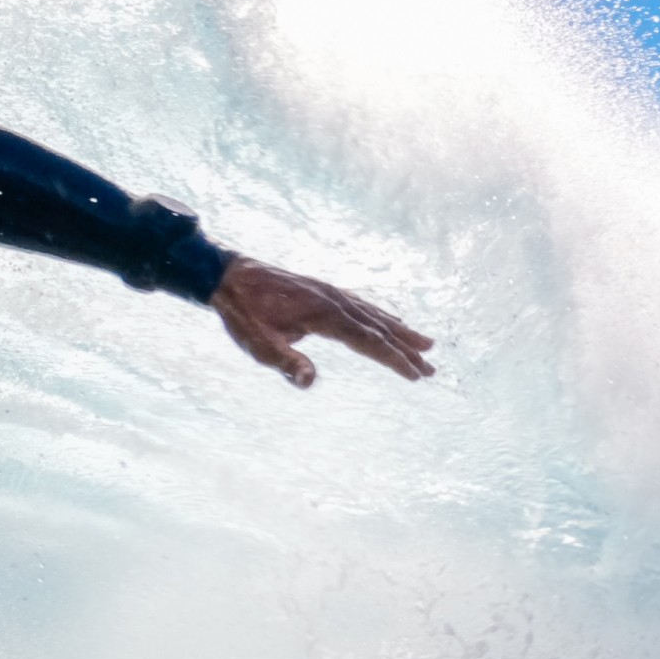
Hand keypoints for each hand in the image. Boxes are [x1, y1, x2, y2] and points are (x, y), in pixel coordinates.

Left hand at [207, 256, 433, 388]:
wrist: (227, 276)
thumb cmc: (242, 314)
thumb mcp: (257, 344)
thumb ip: (284, 362)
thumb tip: (309, 382)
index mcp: (322, 314)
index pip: (367, 341)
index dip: (393, 359)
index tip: (416, 375)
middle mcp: (333, 300)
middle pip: (378, 328)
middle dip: (405, 350)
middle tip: (432, 369)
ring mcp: (330, 293)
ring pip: (373, 314)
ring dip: (400, 331)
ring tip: (426, 344)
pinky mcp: (323, 291)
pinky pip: (360, 304)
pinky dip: (380, 315)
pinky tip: (389, 321)